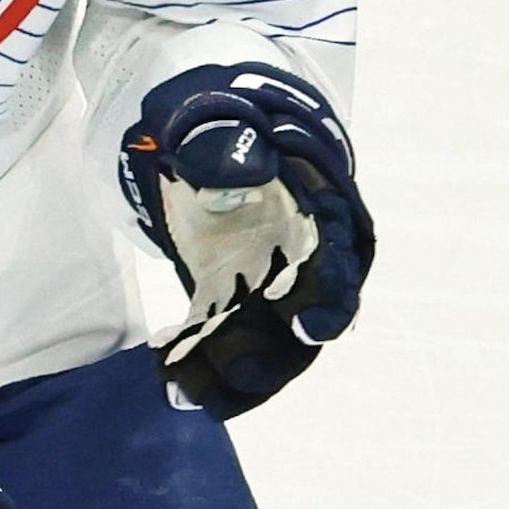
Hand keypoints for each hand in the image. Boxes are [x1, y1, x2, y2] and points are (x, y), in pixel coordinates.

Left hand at [120, 61, 372, 416]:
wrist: (214, 131)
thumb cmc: (230, 119)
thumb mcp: (225, 117)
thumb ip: (230, 141)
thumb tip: (240, 162)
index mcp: (323, 210)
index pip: (340, 258)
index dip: (329, 296)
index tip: (309, 329)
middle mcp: (311, 261)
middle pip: (308, 321)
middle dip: (276, 354)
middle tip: (239, 376)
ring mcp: (275, 288)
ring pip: (269, 346)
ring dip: (230, 375)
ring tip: (182, 392)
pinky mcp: (237, 305)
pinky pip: (226, 346)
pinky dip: (200, 368)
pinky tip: (168, 384)